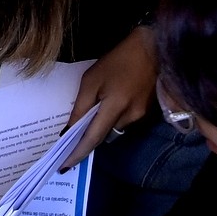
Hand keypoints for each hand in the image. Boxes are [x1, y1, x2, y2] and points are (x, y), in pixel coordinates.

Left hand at [62, 25, 157, 167]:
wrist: (152, 48)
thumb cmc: (117, 61)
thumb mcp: (91, 80)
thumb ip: (81, 107)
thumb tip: (70, 130)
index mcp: (115, 107)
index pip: (93, 138)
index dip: (78, 153)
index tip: (65, 166)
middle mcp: (130, 117)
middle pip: (103, 136)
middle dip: (87, 139)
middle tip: (70, 140)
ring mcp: (140, 116)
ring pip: (113, 129)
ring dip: (101, 125)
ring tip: (91, 112)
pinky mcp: (146, 112)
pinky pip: (123, 122)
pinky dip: (111, 118)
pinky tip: (108, 104)